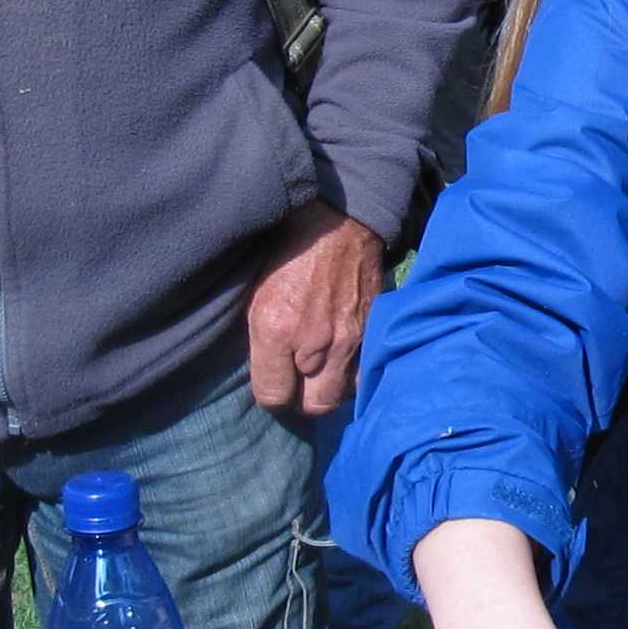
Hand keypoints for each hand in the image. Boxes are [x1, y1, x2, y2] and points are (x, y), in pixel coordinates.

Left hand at [245, 202, 382, 417]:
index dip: (270, 394)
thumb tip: (264, 370)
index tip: (272, 382)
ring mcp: (349, 340)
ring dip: (329, 390)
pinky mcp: (372, 333)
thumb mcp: (256, 293)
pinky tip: (342, 360)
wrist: (339, 222)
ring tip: (320, 375)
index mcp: (275, 330)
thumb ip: (260, 339)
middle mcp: (313, 343)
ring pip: (342, 395)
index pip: (272, 396)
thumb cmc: (289, 251)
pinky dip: (352, 374)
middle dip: (302, 401)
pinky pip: (364, 374)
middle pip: (313, 406)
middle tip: (297, 385)